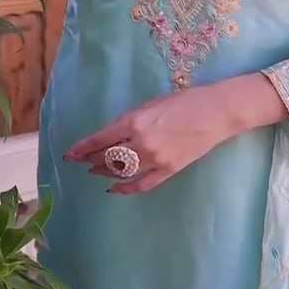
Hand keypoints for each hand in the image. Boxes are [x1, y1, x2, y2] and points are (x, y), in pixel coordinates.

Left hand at [64, 73, 286, 194]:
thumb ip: (131, 119)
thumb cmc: (186, 100)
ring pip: (122, 172)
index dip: (83, 148)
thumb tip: (114, 134)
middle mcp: (141, 143)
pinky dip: (126, 188)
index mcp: (135, 121)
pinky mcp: (169, 171)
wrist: (217, 112)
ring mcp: (155, 160)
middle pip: (108, 157)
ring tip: (94, 171)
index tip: (70, 154)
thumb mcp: (152, 103)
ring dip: (105, 172)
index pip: (100, 139)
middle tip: (80, 161)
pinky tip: (115, 188)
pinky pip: (142, 184)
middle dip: (91, 159)